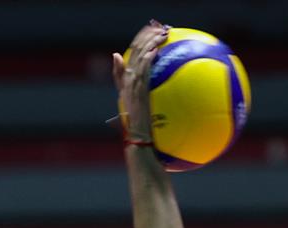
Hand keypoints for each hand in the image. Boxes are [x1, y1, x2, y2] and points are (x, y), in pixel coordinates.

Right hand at [112, 21, 167, 141]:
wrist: (138, 140)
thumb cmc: (140, 127)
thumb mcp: (138, 108)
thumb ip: (138, 93)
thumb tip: (135, 78)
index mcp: (126, 82)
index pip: (132, 54)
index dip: (140, 39)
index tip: (151, 31)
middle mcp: (128, 82)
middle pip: (135, 52)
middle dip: (146, 37)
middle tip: (159, 28)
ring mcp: (132, 87)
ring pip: (139, 58)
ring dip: (149, 43)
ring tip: (161, 34)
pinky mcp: (138, 94)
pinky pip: (143, 73)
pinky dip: (147, 61)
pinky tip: (155, 51)